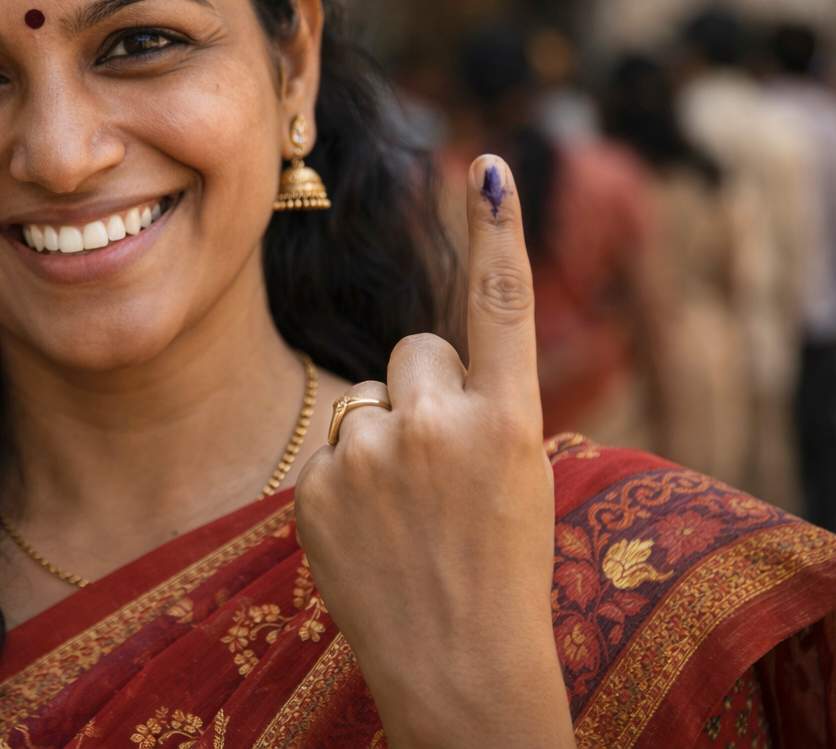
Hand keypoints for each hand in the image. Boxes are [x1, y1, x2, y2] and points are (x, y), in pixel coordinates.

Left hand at [295, 155, 571, 748]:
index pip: (500, 305)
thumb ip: (477, 406)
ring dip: (384, 438)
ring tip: (408, 514)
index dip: (497, 230)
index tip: (487, 165)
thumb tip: (419, 354)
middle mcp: (441, 426)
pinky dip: (347, 478)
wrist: (459, 670)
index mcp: (511, 422)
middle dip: (425, 394)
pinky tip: (373, 531)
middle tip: (444, 472)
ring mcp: (372, 456)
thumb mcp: (519, 477)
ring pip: (367, 399)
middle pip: (415, 350)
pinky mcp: (316, 486)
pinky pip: (332, 444)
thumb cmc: (501, 569)